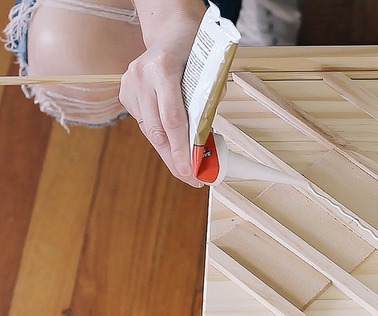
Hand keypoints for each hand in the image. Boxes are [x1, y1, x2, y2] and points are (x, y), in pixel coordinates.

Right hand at [119, 9, 204, 187]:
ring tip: (185, 170)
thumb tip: (206, 141)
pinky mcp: (125, 92)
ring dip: (168, 152)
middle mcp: (141, 77)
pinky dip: (161, 136)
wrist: (172, 31)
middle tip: (191, 180)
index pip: (173, 119)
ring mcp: (129, 84)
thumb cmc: (197, 51)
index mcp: (163, 69)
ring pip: (150, 130)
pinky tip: (173, 146)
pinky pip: (145, 122)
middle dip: (175, 159)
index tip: (191, 172)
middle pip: (158, 130)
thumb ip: (206, 104)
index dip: (182, 149)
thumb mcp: (209, 73)